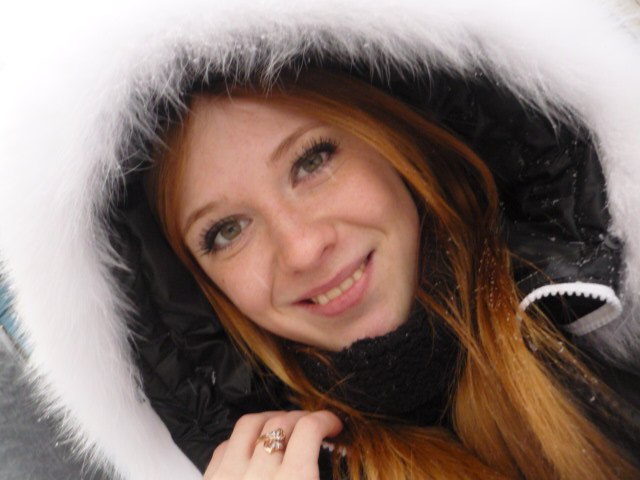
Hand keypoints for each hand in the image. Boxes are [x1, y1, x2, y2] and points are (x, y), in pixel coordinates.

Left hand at [203, 410, 342, 479]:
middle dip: (300, 418)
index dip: (326, 419)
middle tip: (311, 427)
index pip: (308, 429)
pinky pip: (225, 445)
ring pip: (250, 424)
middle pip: (281, 422)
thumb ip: (324, 475)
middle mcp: (260, 476)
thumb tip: (335, 452)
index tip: (334, 425)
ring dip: (270, 420)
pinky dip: (242, 439)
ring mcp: (229, 478)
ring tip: (282, 428)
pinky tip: (253, 447)